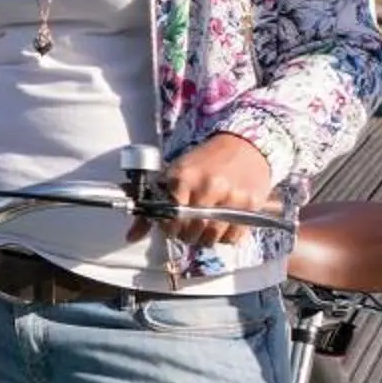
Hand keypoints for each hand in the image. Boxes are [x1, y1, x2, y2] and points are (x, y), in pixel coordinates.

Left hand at [136, 134, 276, 247]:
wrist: (244, 144)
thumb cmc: (205, 160)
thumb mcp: (175, 174)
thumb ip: (151, 207)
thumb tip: (131, 236)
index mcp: (184, 177)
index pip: (169, 218)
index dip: (168, 227)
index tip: (170, 225)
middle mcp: (209, 187)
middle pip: (190, 232)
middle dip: (185, 235)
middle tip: (187, 228)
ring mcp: (232, 197)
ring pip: (211, 238)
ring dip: (204, 238)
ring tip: (203, 227)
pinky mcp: (250, 205)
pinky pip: (232, 237)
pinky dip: (225, 237)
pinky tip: (221, 225)